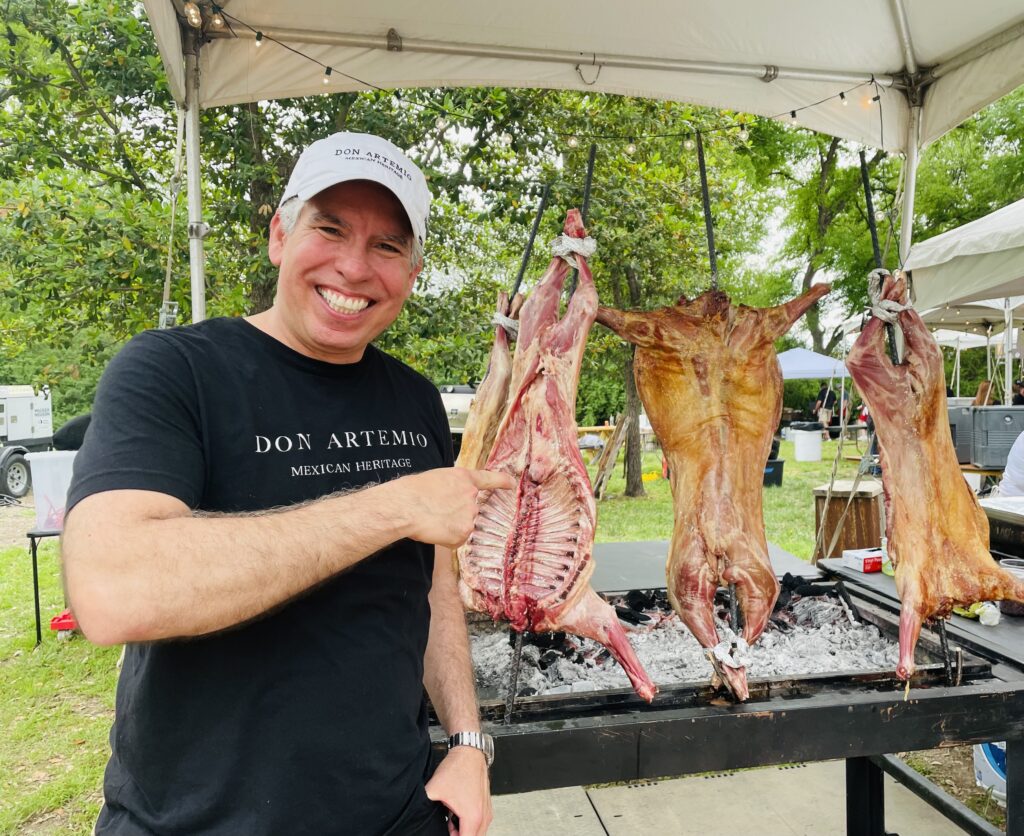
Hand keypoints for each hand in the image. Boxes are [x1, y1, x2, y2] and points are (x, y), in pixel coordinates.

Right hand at [395, 467, 515, 548]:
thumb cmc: (412, 491)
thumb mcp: (436, 478)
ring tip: (432, 520)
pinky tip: (435, 530)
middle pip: (470, 509)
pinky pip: (457, 540)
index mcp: (463, 478)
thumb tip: (449, 498)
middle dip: (456, 513)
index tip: (511, 484)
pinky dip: (447, 539)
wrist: (406, 507)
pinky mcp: (463, 532)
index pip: (489, 478)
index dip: (502, 481)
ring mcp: (469, 515)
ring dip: (451, 526)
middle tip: (436, 511)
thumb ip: (451, 487)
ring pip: (464, 525)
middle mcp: (471, 495)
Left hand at [425, 746, 491, 834]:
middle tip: (447, 826)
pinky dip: (469, 823)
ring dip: (463, 831)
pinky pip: (480, 823)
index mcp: (472, 816)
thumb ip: (422, 805)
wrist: (469, 751)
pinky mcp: (486, 805)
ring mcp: (487, 810)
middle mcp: (483, 816)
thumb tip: (414, 814)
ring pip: (478, 832)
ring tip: (450, 820)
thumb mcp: (434, 789)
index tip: (444, 831)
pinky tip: (456, 814)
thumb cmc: (457, 768)